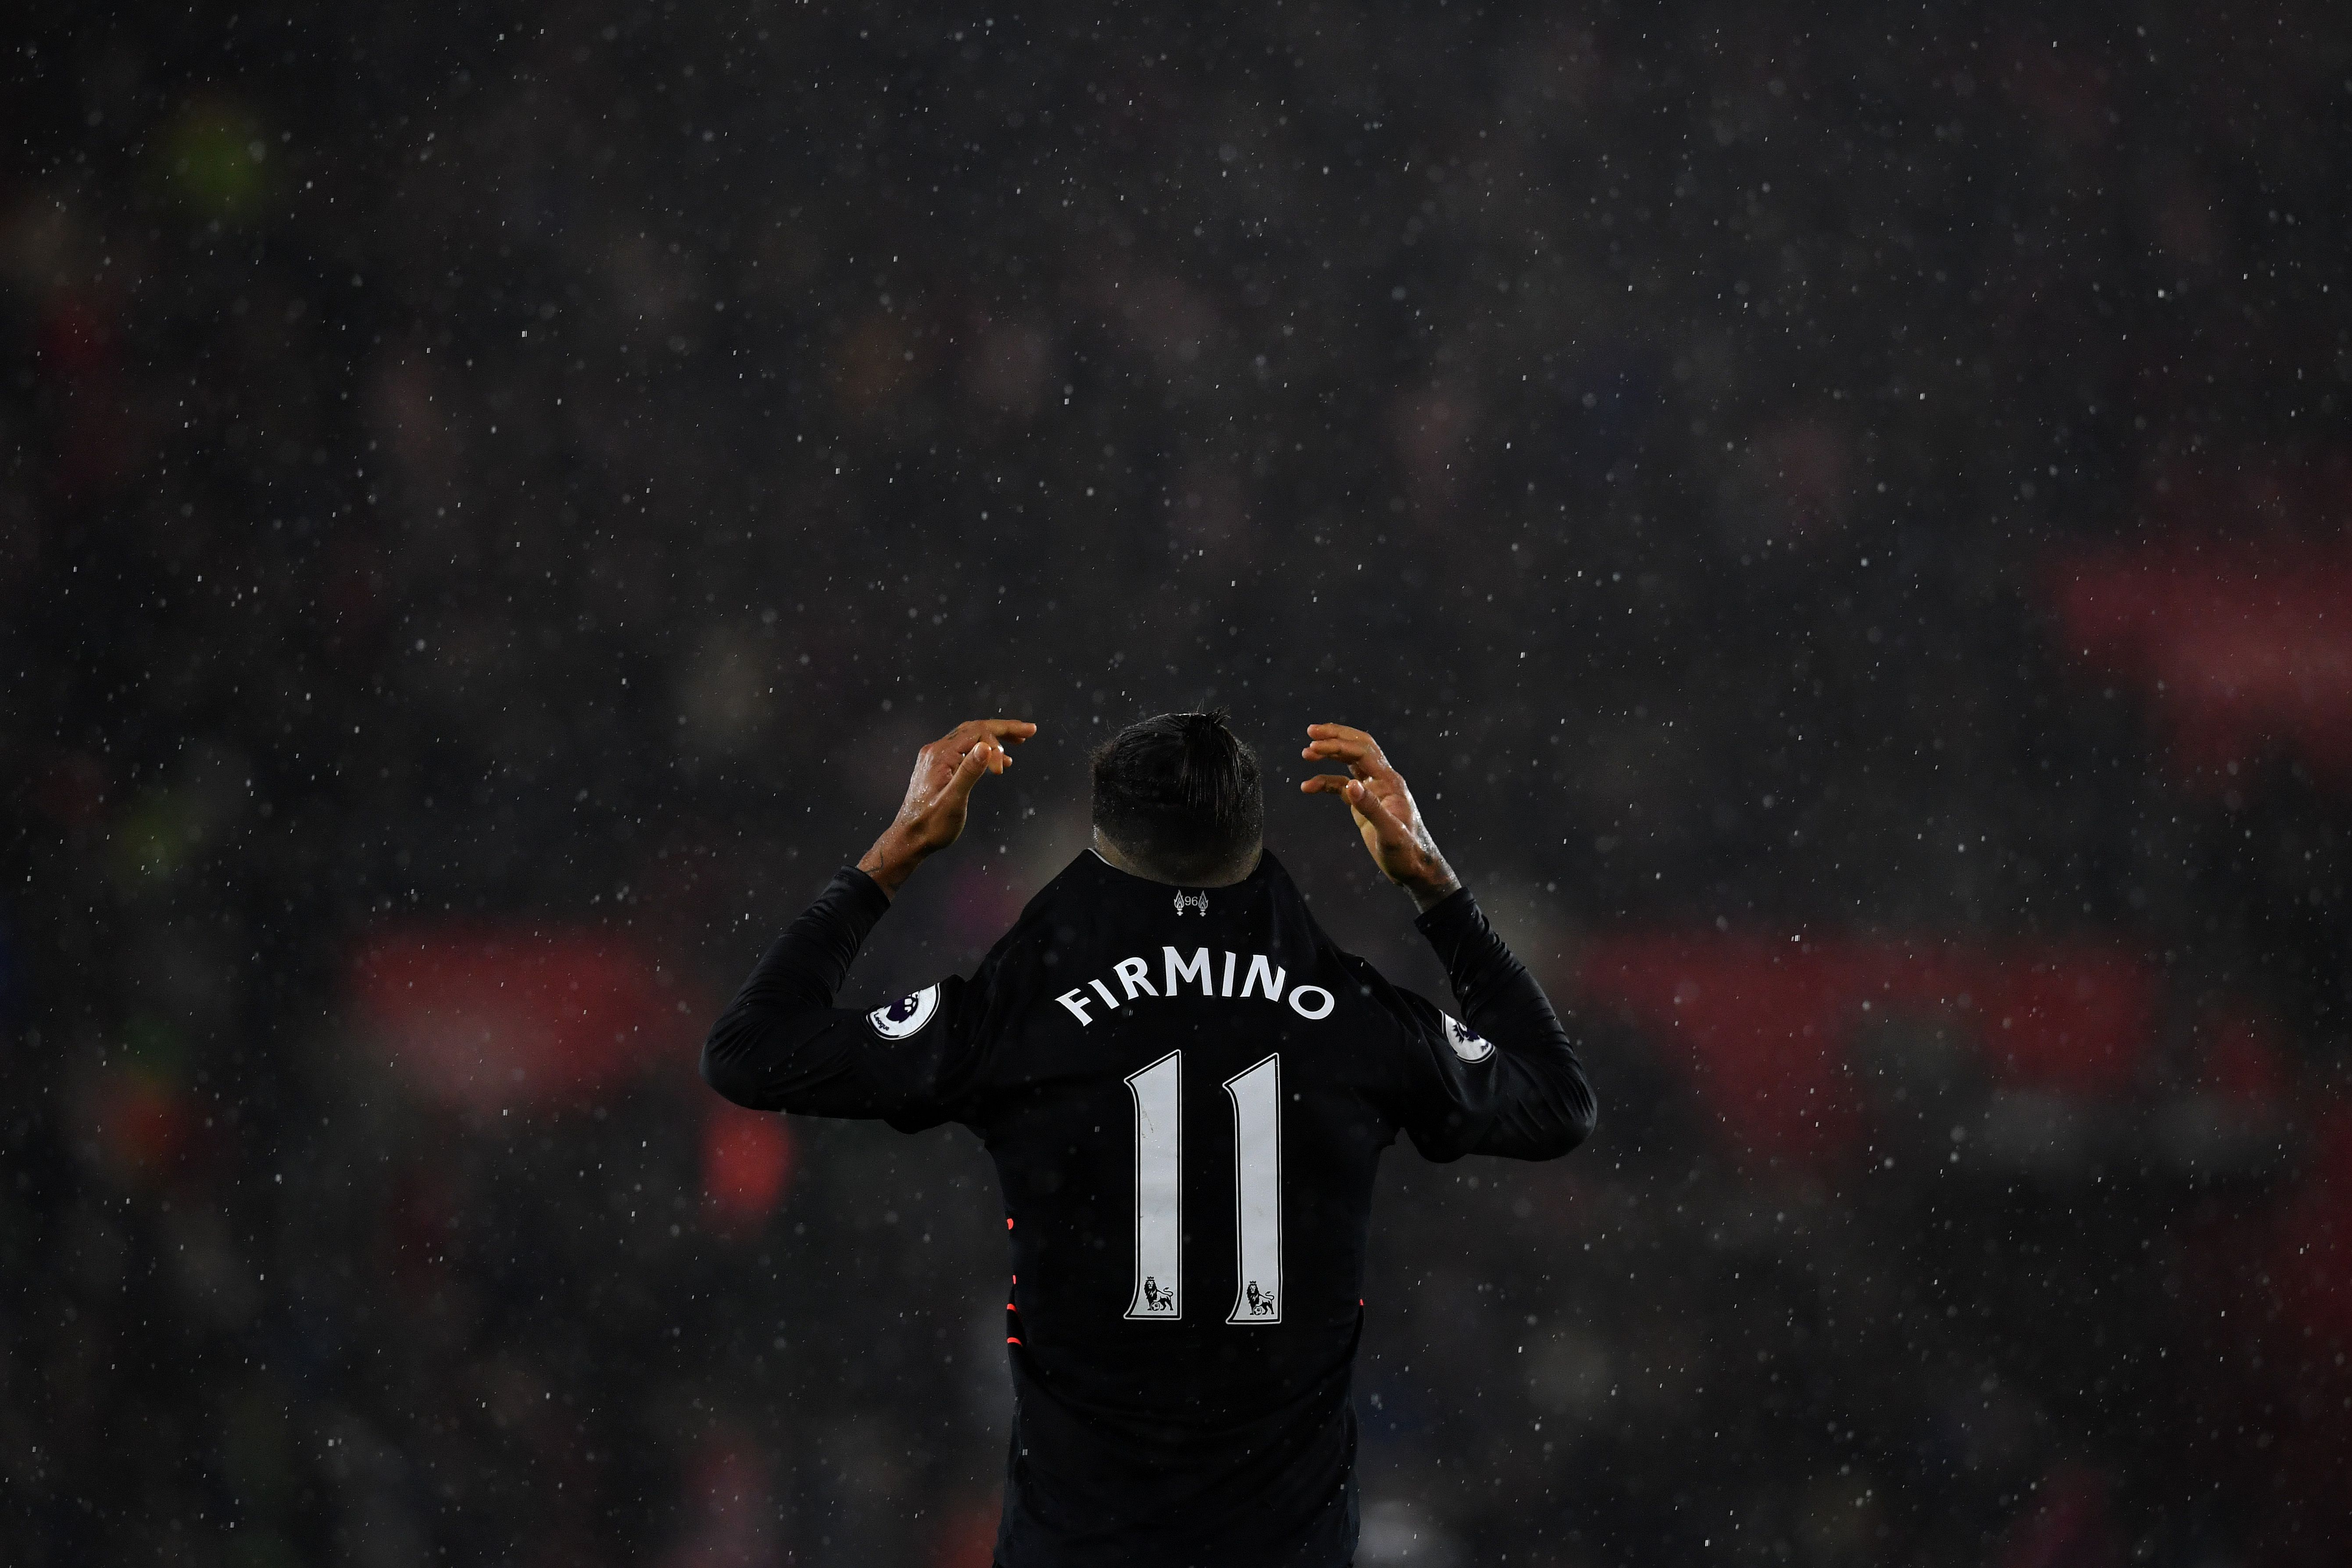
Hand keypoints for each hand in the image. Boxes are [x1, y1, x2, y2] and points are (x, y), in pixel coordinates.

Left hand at [858, 718, 1036, 897]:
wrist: (909, 839)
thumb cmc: (931, 825)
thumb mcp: (953, 801)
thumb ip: (969, 772)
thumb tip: (987, 746)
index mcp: (940, 755)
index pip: (976, 732)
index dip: (996, 744)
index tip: (1002, 771)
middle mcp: (936, 751)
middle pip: (975, 729)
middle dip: (1004, 729)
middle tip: (1030, 731)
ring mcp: (936, 758)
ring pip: (970, 738)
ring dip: (995, 738)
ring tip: (1020, 741)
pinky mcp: (937, 767)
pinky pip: (964, 750)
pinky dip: (983, 752)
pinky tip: (999, 763)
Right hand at [1298, 723, 1460, 910]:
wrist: (1414, 869)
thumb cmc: (1406, 853)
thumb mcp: (1389, 833)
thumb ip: (1370, 808)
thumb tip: (1350, 785)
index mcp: (1390, 782)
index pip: (1362, 753)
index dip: (1338, 746)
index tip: (1314, 745)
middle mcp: (1382, 781)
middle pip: (1359, 747)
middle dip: (1336, 736)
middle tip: (1311, 731)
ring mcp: (1373, 790)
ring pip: (1350, 761)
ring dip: (1330, 754)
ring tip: (1307, 753)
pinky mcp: (1365, 803)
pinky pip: (1342, 785)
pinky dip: (1325, 783)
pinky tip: (1308, 787)